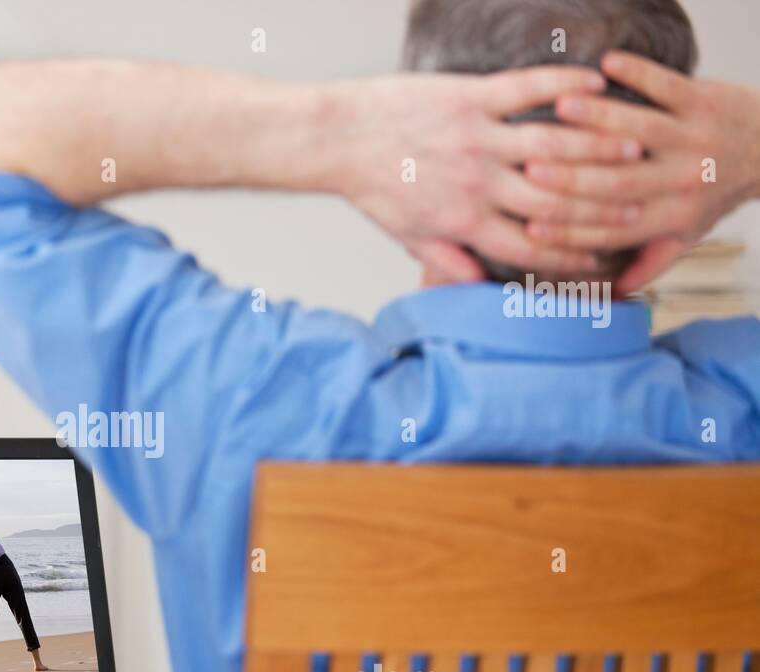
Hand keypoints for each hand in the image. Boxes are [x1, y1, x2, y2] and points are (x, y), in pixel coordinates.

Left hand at [334, 66, 645, 280]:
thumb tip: (481, 285)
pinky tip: (594, 82)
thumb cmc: (374, 187)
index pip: (531, 247)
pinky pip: (527, 88)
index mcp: (464, 221)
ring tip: (635, 146)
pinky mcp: (469, 97)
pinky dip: (563, 83)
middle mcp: (476, 182)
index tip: (600, 263)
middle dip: (600, 207)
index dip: (569, 257)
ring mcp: (476, 137)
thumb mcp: (408, 236)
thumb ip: (448, 260)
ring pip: (553, 144)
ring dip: (599, 146)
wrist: (338, 140)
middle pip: (555, 199)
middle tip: (638, 205)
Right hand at [521, 51, 759, 291]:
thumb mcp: (686, 234)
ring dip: (599, 117)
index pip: (612, 229)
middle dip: (573, 177)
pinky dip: (639, 73)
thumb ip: (648, 261)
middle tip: (531, 168)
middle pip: (620, 182)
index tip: (530, 225)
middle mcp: (682, 179)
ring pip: (641, 129)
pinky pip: (668, 85)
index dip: (570, 231)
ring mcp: (693, 137)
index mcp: (671, 217)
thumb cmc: (717, 192)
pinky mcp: (703, 100)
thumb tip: (612, 292)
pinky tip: (608, 64)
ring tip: (560, 109)